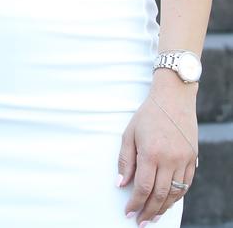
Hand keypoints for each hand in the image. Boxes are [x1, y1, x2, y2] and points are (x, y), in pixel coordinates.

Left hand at [117, 80, 197, 224]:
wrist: (173, 98)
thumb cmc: (148, 114)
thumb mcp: (130, 133)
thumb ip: (125, 160)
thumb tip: (120, 183)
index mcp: (150, 153)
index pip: (143, 187)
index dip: (135, 203)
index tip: (129, 212)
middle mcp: (169, 159)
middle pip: (160, 194)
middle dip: (149, 211)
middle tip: (141, 221)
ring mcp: (183, 159)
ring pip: (175, 193)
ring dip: (164, 207)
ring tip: (154, 216)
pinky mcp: (192, 158)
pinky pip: (186, 183)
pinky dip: (177, 195)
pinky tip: (169, 201)